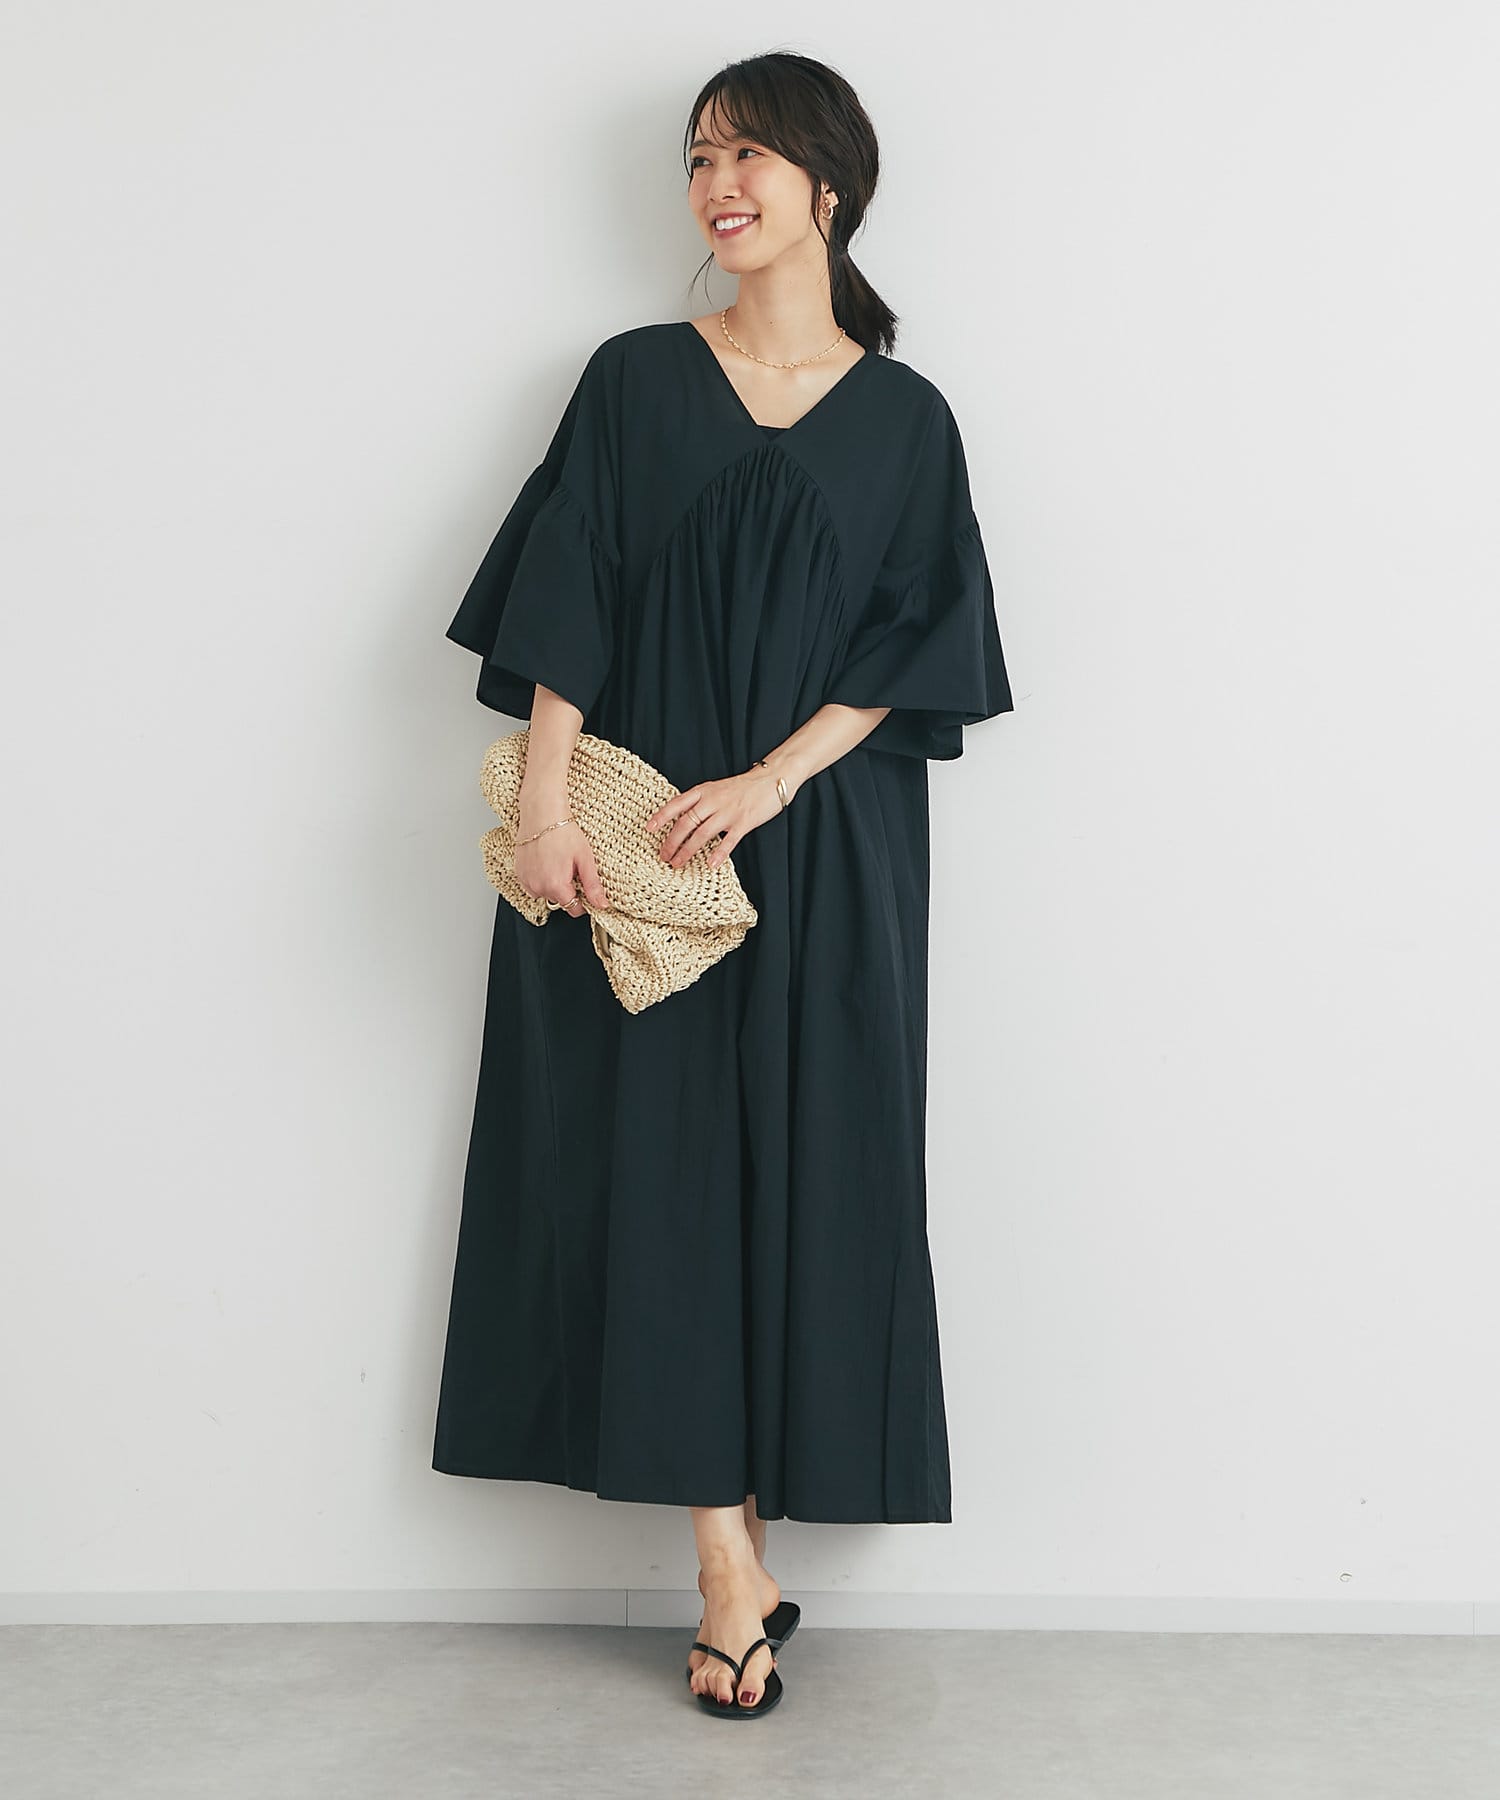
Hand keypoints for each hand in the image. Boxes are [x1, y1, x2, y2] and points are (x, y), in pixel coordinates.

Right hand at [513, 816, 608, 916]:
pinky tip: (546, 863)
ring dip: (553, 886)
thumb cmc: (563, 831)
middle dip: (568, 890)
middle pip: (559, 901)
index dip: (583, 902)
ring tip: (558, 864)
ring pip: (545, 894)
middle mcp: (538, 886)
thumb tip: (602, 904)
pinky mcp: (519, 873)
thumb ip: (592, 885)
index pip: (573, 909)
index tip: (585, 891)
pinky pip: (532, 885)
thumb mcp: (585, 859)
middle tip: (571, 868)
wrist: (541, 813)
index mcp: (556, 885)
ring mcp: (526, 880)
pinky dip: (540, 879)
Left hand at [645, 767, 786, 870]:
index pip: (677, 804)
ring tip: (677, 863)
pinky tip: (710, 864)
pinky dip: (718, 853)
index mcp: (704, 791)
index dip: (662, 816)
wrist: (770, 780)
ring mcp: (728, 812)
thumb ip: (699, 802)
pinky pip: (728, 840)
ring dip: (687, 850)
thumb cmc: (741, 788)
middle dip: (672, 841)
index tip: (649, 829)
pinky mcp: (744, 822)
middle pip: (686, 822)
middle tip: (663, 856)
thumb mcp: (715, 789)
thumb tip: (680, 820)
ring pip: (702, 833)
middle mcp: (713, 800)